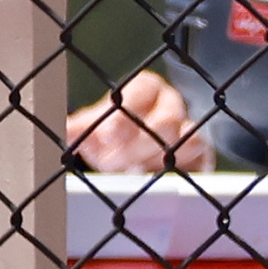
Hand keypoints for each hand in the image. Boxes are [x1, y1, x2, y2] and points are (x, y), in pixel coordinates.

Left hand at [67, 70, 213, 172]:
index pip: (141, 92)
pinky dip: (178, 169)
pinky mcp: (201, 155)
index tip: (106, 135)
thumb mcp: (93, 130)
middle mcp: (171, 105)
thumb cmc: (112, 138)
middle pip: (166, 119)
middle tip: (109, 163)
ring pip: (186, 140)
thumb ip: (80, 128)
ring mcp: (189, 130)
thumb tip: (66, 129)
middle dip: (136, 145)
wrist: (133, 162)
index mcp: (145, 89)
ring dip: (155, 160)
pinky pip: (199, 159)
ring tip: (130, 173)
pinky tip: (154, 179)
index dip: (124, 114)